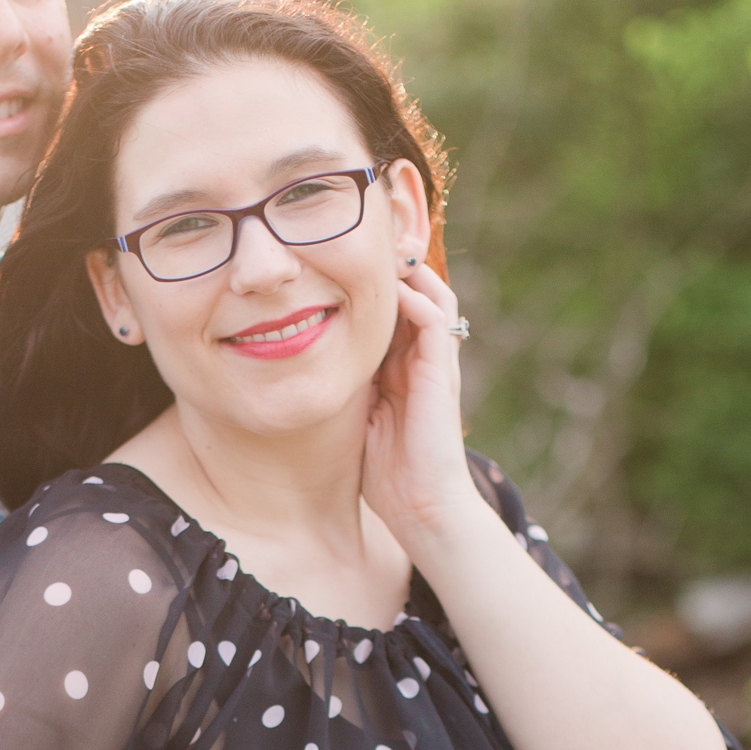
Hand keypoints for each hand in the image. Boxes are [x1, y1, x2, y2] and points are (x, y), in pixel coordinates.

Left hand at [362, 260, 475, 552]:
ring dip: (407, 271)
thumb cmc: (390, 477)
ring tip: (380, 248)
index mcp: (401, 370)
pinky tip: (388, 288)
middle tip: (358, 239)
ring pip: (431, 296)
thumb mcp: (357, 420)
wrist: (424, 510)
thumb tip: (308, 368)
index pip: (388, 312)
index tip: (334, 263)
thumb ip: (346, 390)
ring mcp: (436, 364)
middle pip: (414, 294)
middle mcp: (421, 360)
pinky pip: (435, 321)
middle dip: (390, 266)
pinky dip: (414, 299)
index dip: (367, 286)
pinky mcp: (442, 374)